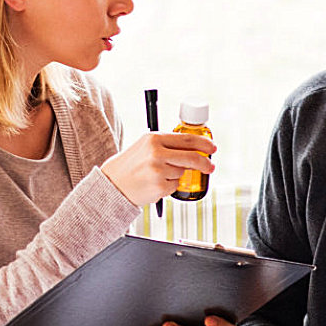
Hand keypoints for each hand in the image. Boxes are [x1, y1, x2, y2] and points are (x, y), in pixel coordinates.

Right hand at [101, 132, 215, 205]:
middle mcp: (156, 152)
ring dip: (177, 175)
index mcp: (154, 138)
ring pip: (182, 172)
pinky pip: (175, 186)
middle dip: (205, 163)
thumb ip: (167, 144)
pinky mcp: (160, 186)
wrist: (112, 184)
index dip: (204, 144)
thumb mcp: (145, 146)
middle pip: (192, 157)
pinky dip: (170, 186)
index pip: (187, 139)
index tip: (212, 148)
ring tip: (159, 175)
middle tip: (210, 167)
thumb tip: (195, 147)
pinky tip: (155, 184)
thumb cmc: (131, 165)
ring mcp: (159, 170)